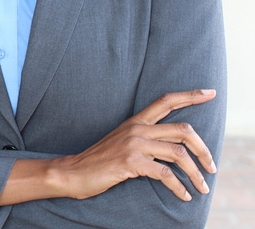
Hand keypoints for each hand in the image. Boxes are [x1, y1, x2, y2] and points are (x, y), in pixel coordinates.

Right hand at [57, 89, 217, 201]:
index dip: (190, 96)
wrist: (75, 171)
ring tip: (203, 187)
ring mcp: (133, 144)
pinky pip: (165, 174)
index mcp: (136, 121)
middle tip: (212, 166)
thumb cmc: (101, 160)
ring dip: (196, 173)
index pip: (166, 101)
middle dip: (204, 149)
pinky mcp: (130, 162)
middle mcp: (137, 128)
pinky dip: (179, 187)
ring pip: (178, 153)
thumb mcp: (124, 143)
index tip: (210, 92)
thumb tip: (175, 149)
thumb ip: (147, 140)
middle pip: (182, 129)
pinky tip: (184, 196)